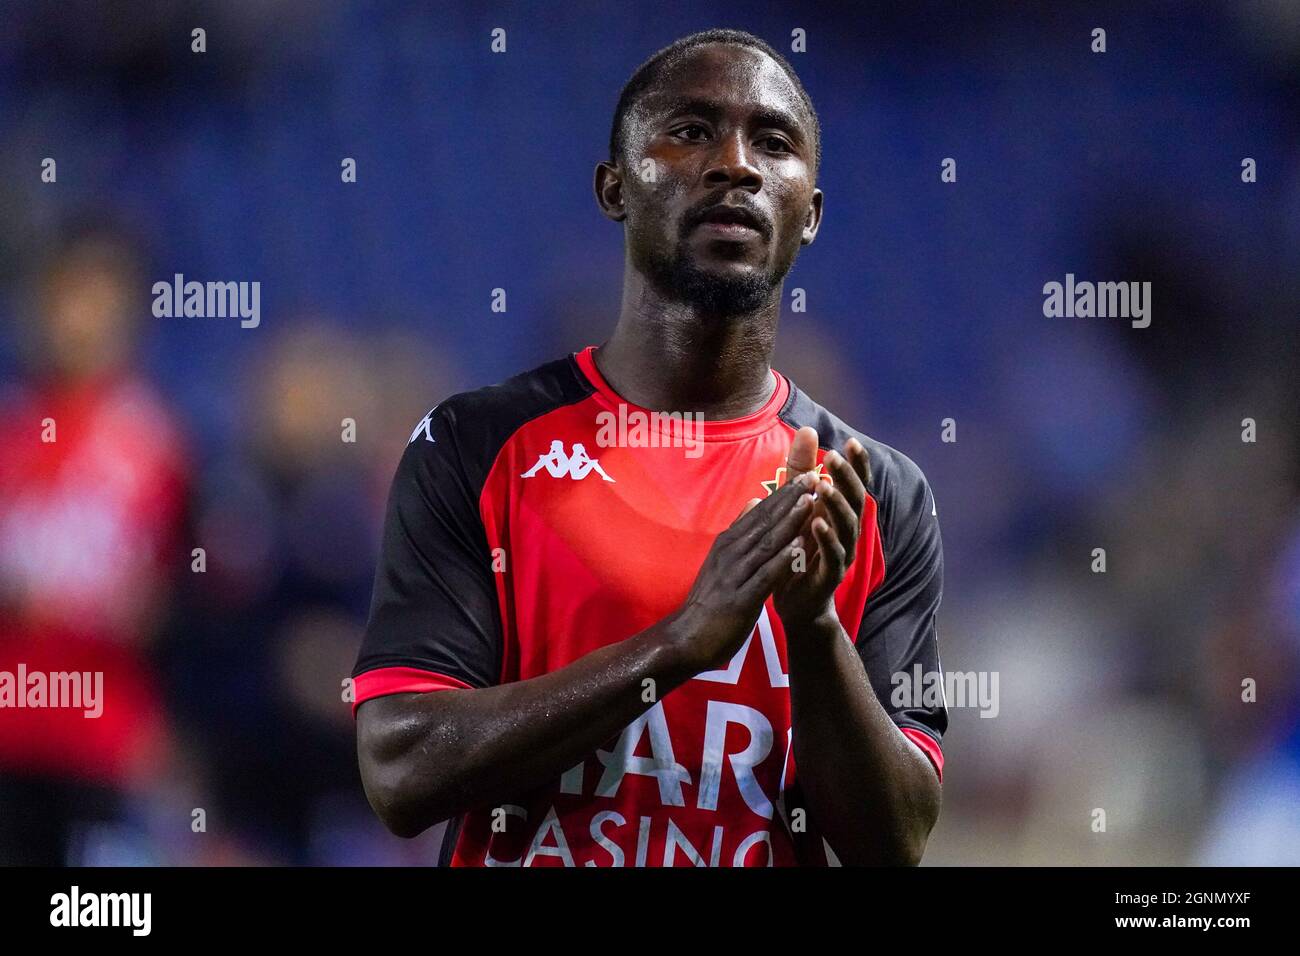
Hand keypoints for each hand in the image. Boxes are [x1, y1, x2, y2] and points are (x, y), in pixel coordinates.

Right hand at [672, 471, 818, 671]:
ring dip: (789, 522)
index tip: (806, 474)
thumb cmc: (708, 601)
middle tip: (813, 476)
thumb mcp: (721, 559)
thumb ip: (739, 531)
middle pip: (765, 521)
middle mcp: (731, 553)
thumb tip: (753, 500)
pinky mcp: (740, 599)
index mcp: (729, 543)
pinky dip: (782, 560)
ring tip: (811, 501)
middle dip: (791, 499)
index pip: (761, 512)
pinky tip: (799, 547)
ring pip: (766, 543)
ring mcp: (735, 575)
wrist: (686, 638)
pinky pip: (765, 576)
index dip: (784, 493)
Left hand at [771, 426, 871, 631]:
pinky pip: (833, 555)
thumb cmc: (800, 547)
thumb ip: (801, 469)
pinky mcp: (831, 575)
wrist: (798, 602)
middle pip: (855, 501)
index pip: (855, 484)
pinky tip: (816, 524)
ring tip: (824, 487)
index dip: (857, 465)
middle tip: (832, 457)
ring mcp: (842, 553)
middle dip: (846, 478)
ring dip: (835, 505)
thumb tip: (808, 429)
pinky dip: (826, 539)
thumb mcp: (798, 503)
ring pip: (847, 526)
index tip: (852, 442)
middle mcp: (848, 531)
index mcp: (841, 513)